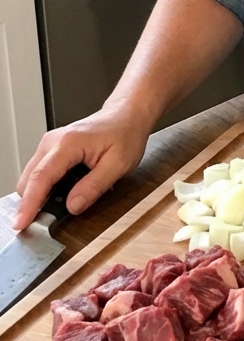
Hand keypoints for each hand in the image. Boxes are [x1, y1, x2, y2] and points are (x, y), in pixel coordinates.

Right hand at [14, 101, 149, 230]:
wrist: (126, 116)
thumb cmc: (124, 134)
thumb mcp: (118, 164)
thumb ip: (94, 187)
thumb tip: (73, 206)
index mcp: (68, 144)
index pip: (41, 178)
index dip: (29, 204)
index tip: (21, 223)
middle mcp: (52, 142)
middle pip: (29, 180)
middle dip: (31, 204)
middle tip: (44, 224)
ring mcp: (49, 145)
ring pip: (31, 178)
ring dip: (38, 196)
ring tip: (57, 209)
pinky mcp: (51, 150)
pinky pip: (39, 173)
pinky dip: (44, 188)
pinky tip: (60, 195)